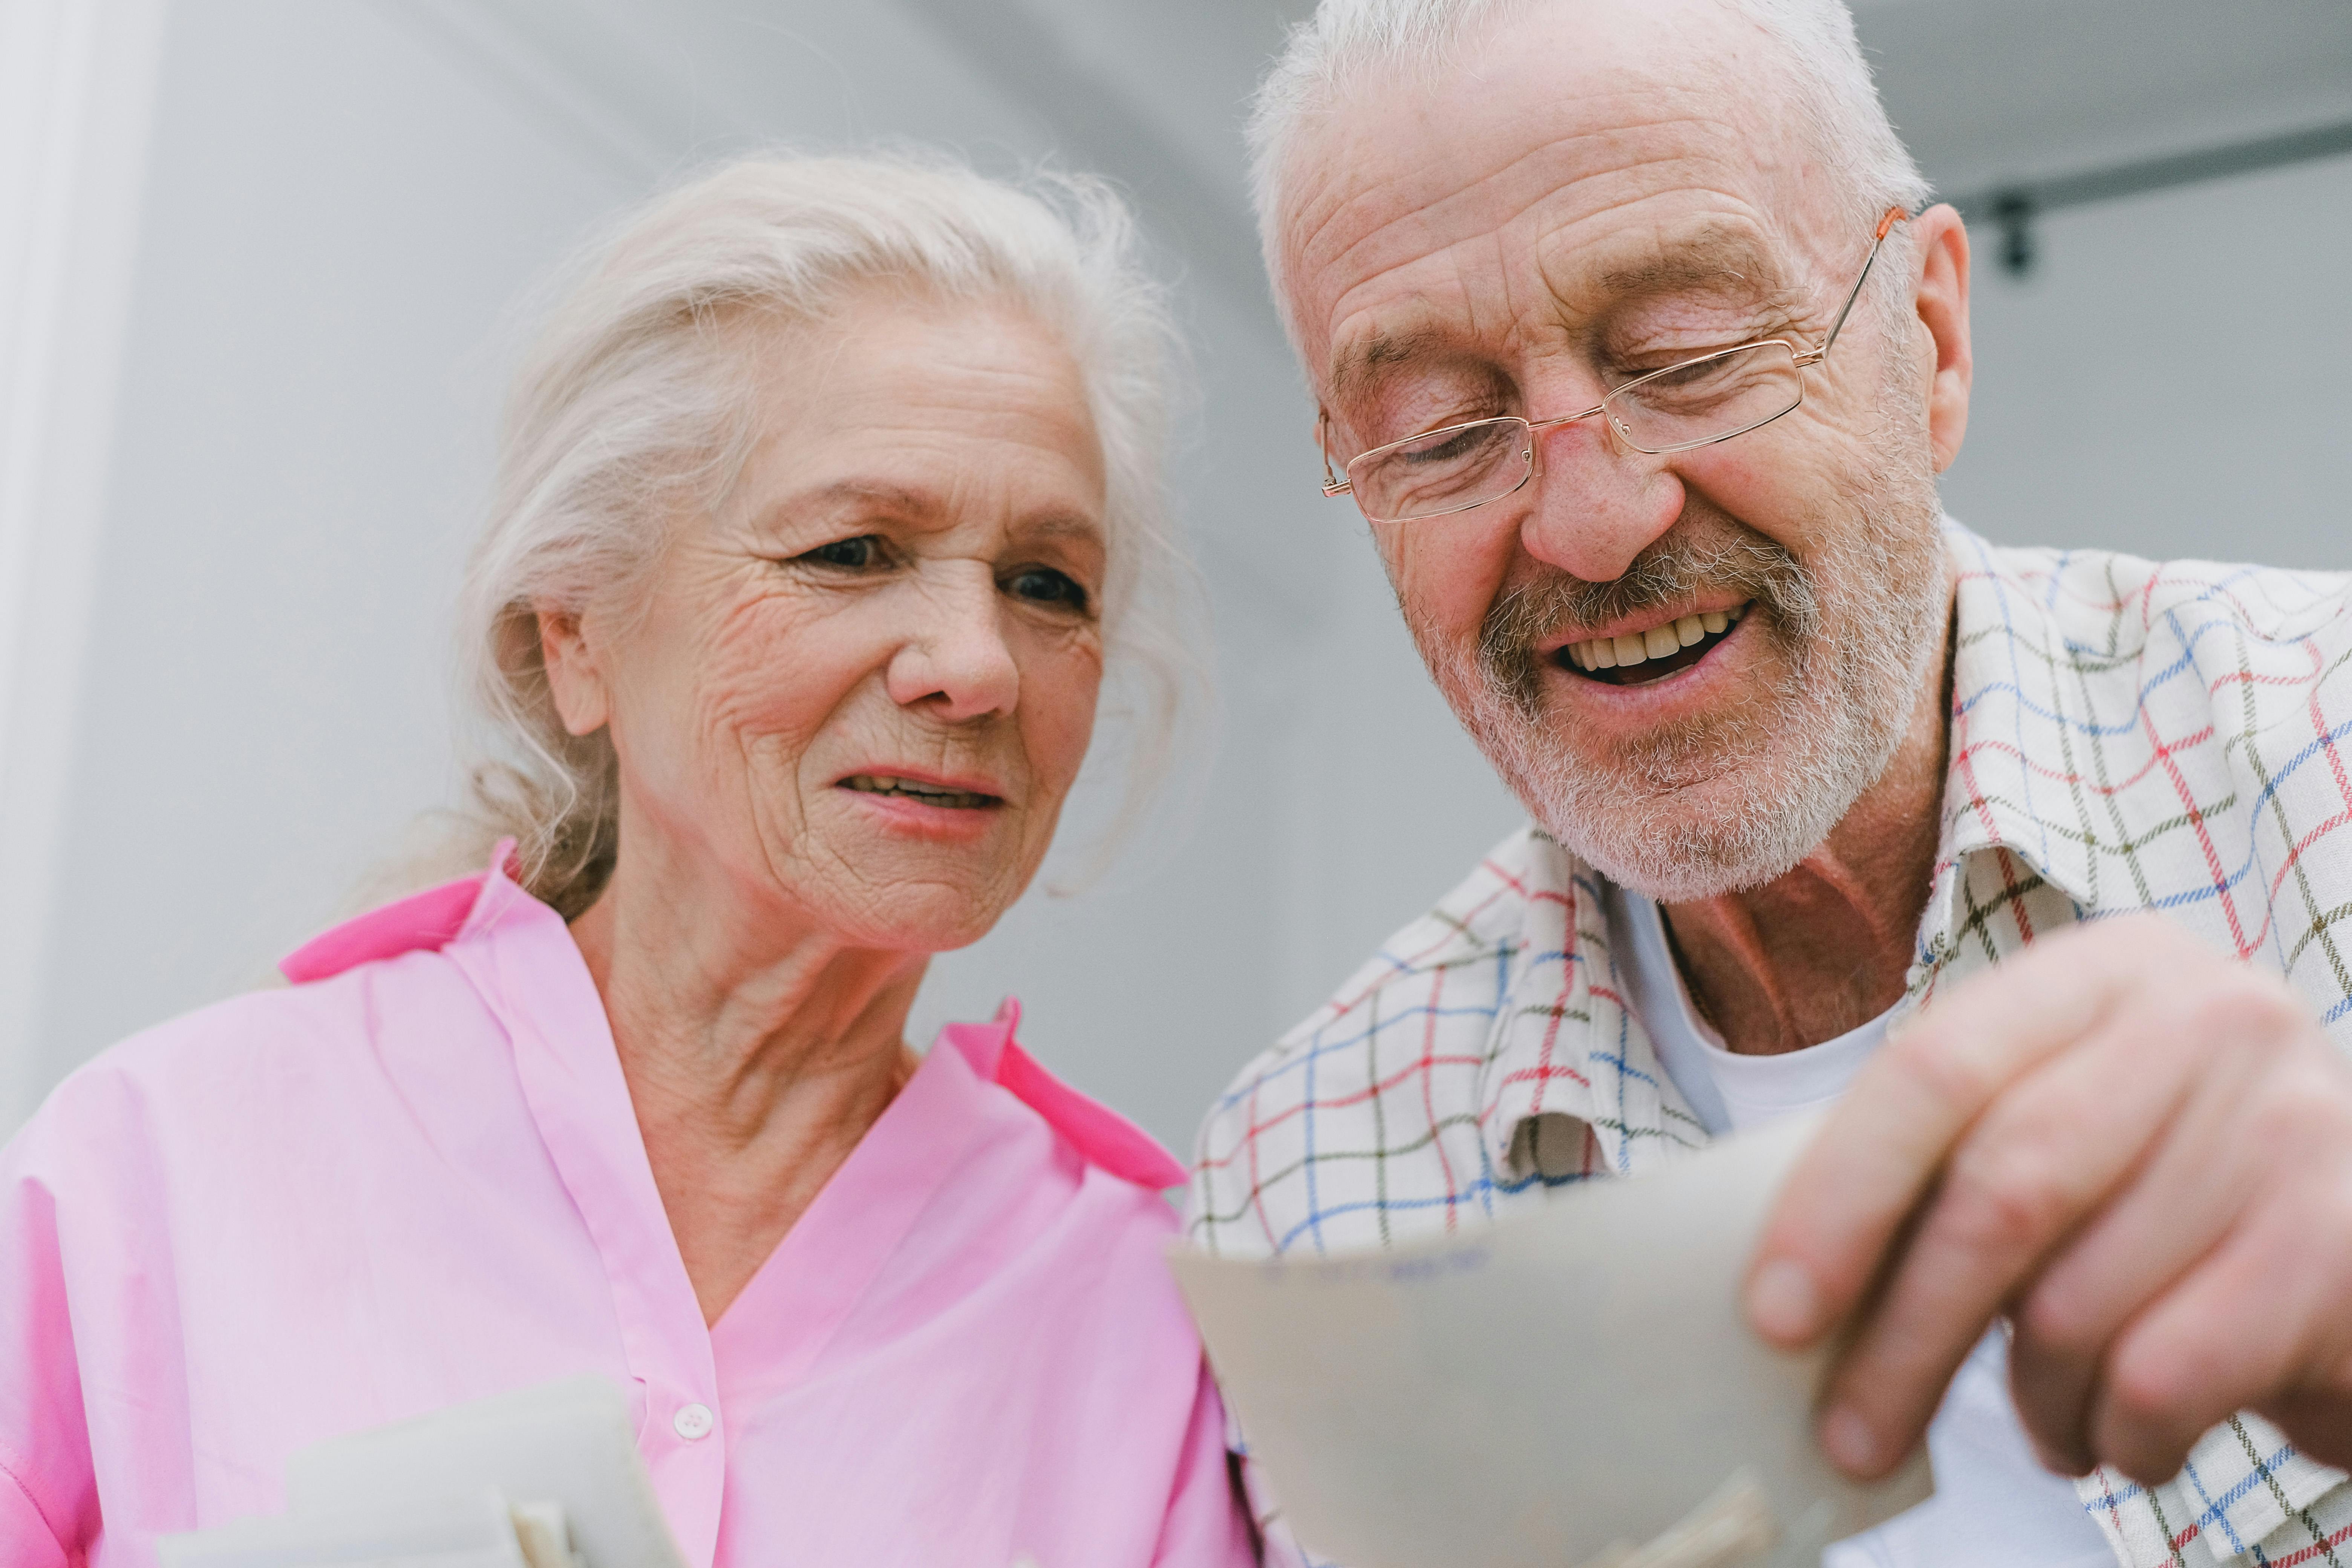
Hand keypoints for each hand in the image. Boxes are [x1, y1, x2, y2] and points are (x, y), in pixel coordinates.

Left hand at [1741, 912, 2351, 1486]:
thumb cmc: (2174, 1186)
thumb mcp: (2068, 1122)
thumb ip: (1952, 1157)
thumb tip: (1791, 1280)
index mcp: (2106, 971)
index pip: (1932, 1072)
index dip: (1839, 1196)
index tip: (1772, 1310)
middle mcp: (2205, 1020)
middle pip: (1998, 1192)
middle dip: (1901, 1332)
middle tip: (1848, 1429)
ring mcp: (2288, 1126)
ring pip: (2078, 1302)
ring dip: (2030, 1398)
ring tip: (2039, 1423)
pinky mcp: (2340, 1245)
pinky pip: (2166, 1373)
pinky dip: (2119, 1436)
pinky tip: (2119, 1437)